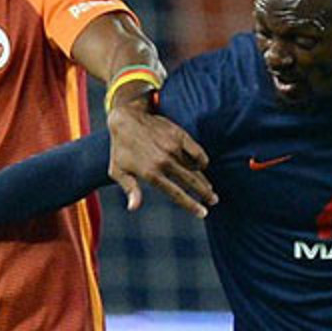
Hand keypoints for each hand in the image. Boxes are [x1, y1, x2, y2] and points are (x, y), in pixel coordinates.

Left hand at [107, 94, 217, 216]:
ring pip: (196, 168)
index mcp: (151, 173)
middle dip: (205, 194)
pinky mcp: (179, 135)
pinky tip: (202, 166)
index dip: (191, 205)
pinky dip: (202, 161)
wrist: (126, 118)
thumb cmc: (120, 148)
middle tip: (213, 201)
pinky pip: (197, 152)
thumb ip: (130, 189)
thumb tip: (133, 208)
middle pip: (192, 182)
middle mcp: (164, 161)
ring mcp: (173, 147)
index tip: (203, 213)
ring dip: (204, 180)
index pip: (177, 194)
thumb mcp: (117, 171)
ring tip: (210, 189)